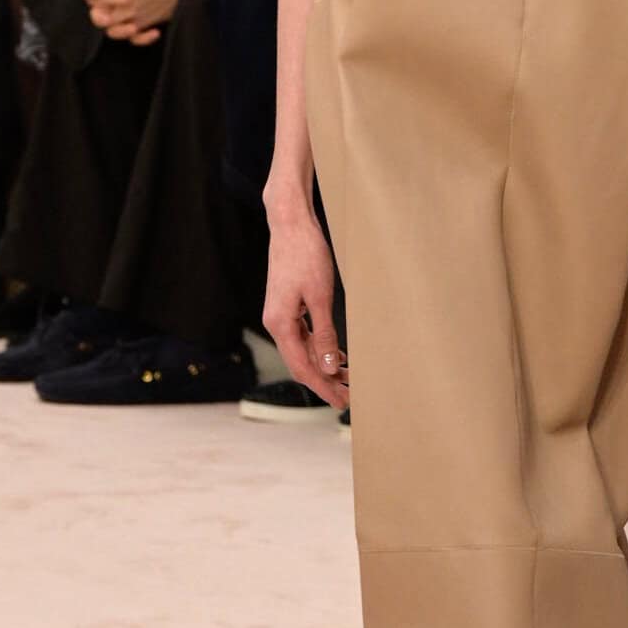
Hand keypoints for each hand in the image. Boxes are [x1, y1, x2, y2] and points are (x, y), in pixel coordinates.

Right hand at [262, 198, 348, 406]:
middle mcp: (277, 323)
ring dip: (324, 366)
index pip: (302, 367)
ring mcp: (281, 315)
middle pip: (301, 363)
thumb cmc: (306, 255)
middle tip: (350, 398)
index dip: (323, 388)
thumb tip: (327, 366)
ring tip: (348, 379)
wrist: (290, 224)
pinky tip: (336, 356)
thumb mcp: (320, 297)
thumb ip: (324, 334)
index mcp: (280, 324)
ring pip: (303, 351)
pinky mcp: (288, 306)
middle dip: (325, 382)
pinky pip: (303, 337)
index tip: (342, 403)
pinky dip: (320, 349)